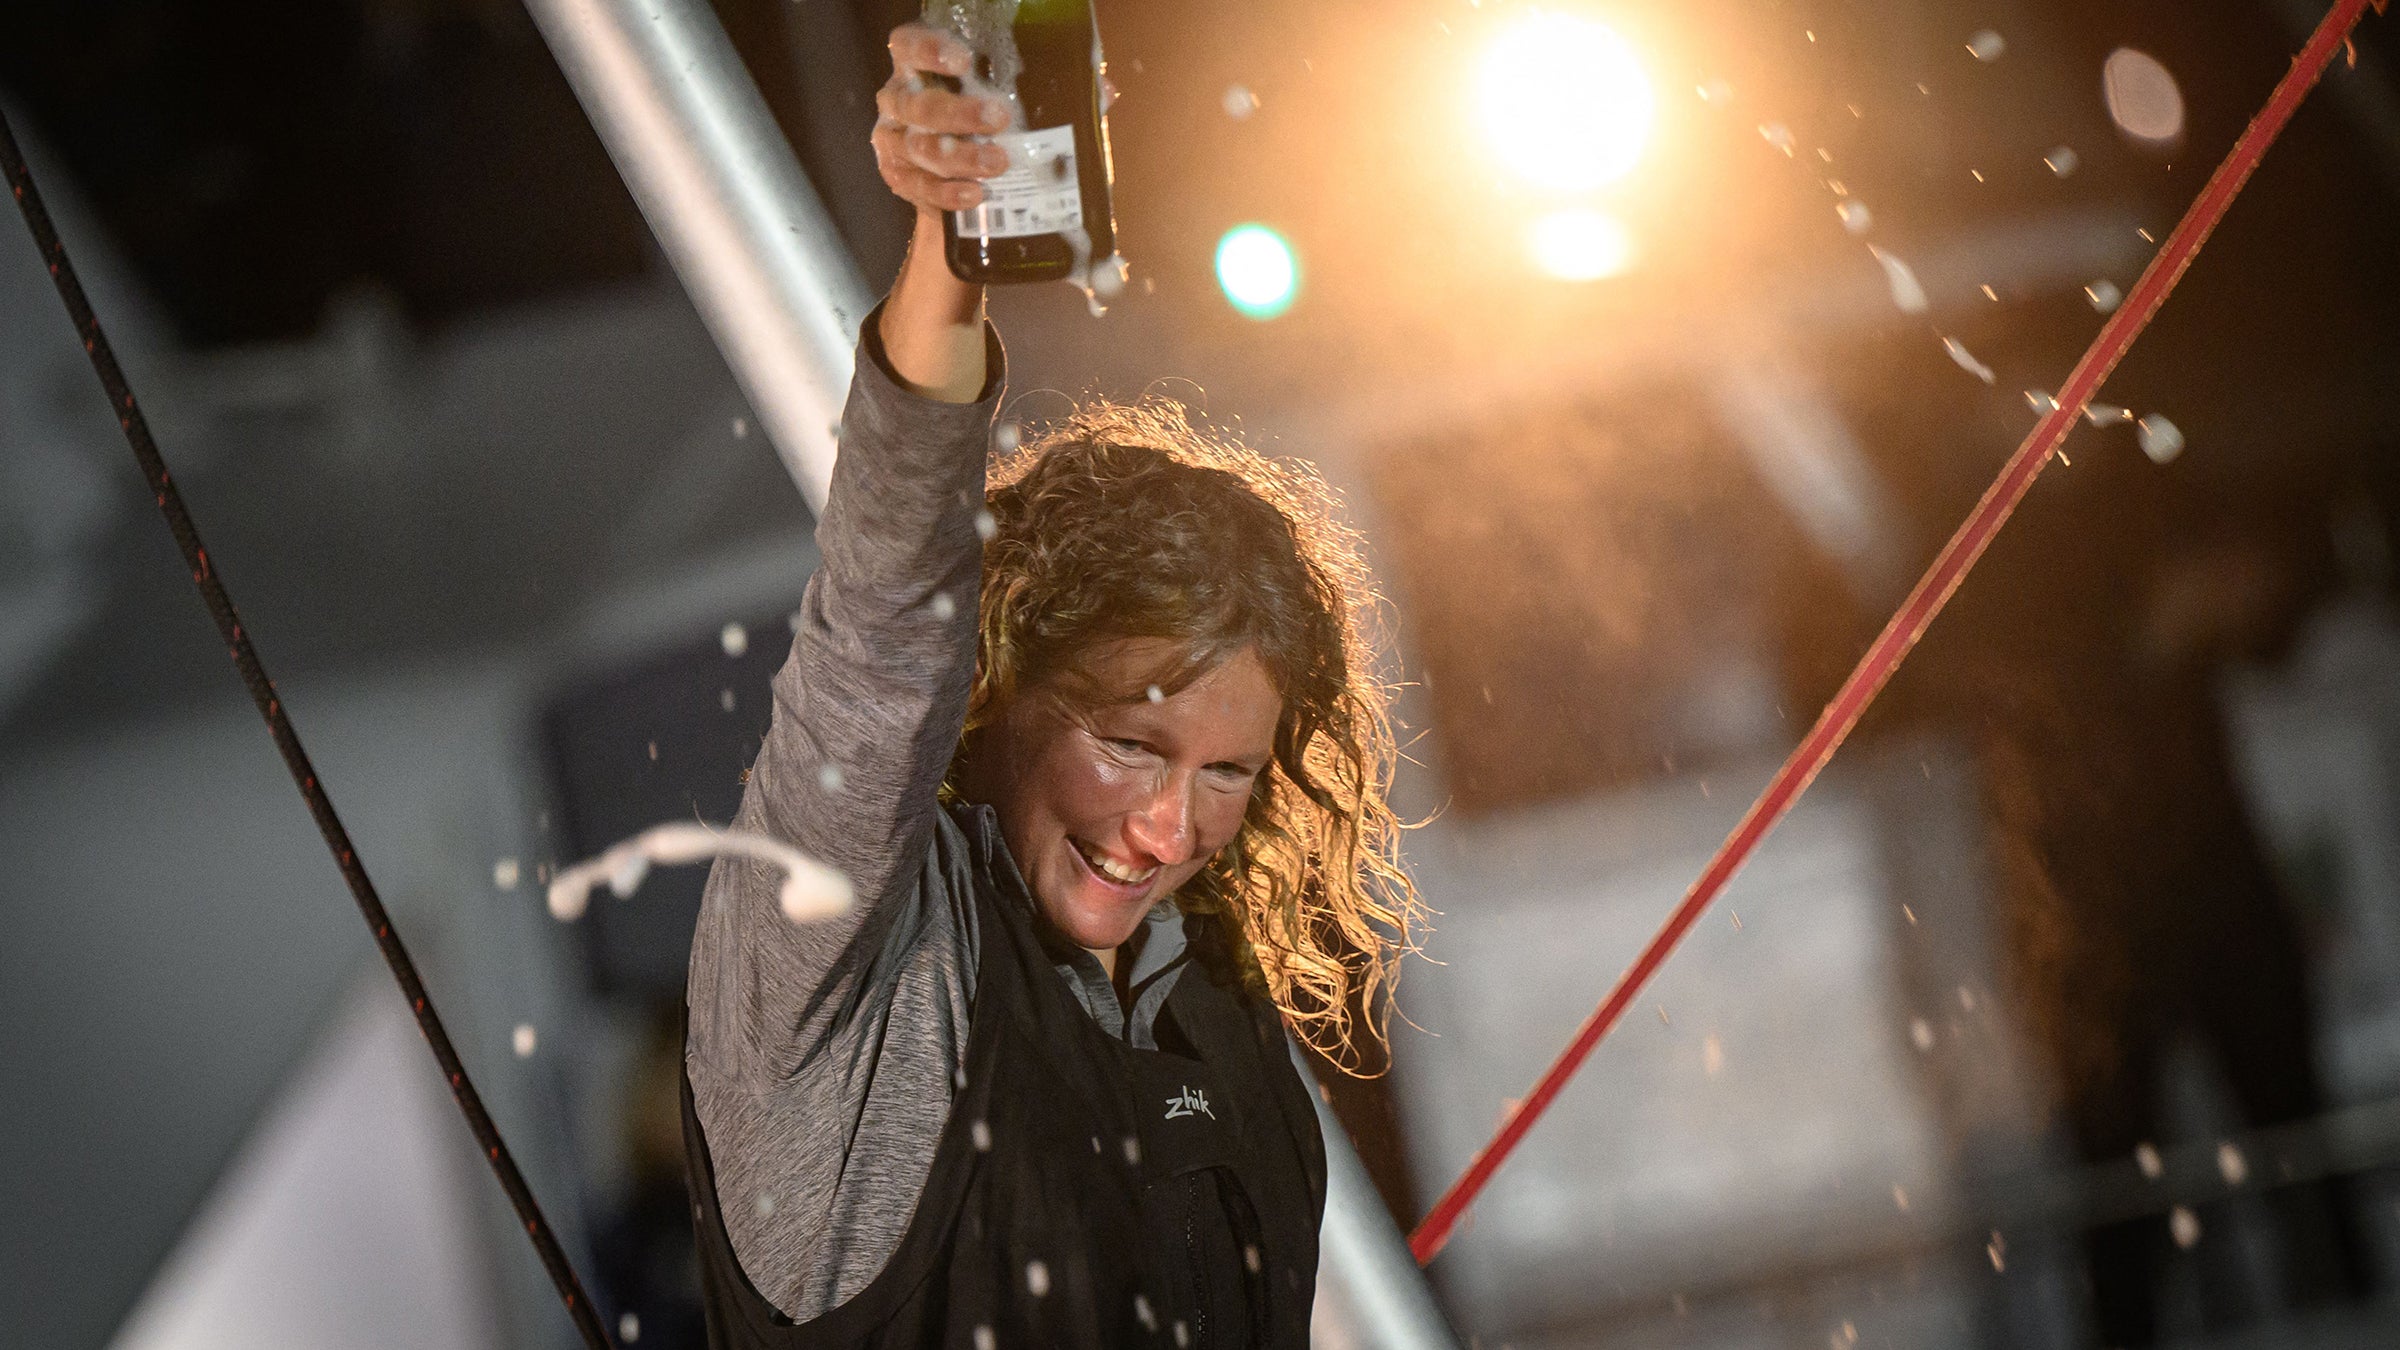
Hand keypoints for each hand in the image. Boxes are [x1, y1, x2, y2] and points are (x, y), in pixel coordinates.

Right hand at [873, 23, 1013, 218]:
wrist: (942, 165)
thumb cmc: (967, 115)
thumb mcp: (975, 91)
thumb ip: (991, 87)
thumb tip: (1045, 97)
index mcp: (910, 68)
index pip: (908, 47)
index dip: (929, 51)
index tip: (964, 61)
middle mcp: (895, 101)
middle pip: (919, 106)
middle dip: (960, 114)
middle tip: (998, 119)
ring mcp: (892, 140)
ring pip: (921, 148)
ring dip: (962, 157)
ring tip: (997, 162)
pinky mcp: (897, 175)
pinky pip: (921, 186)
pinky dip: (948, 192)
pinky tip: (975, 192)